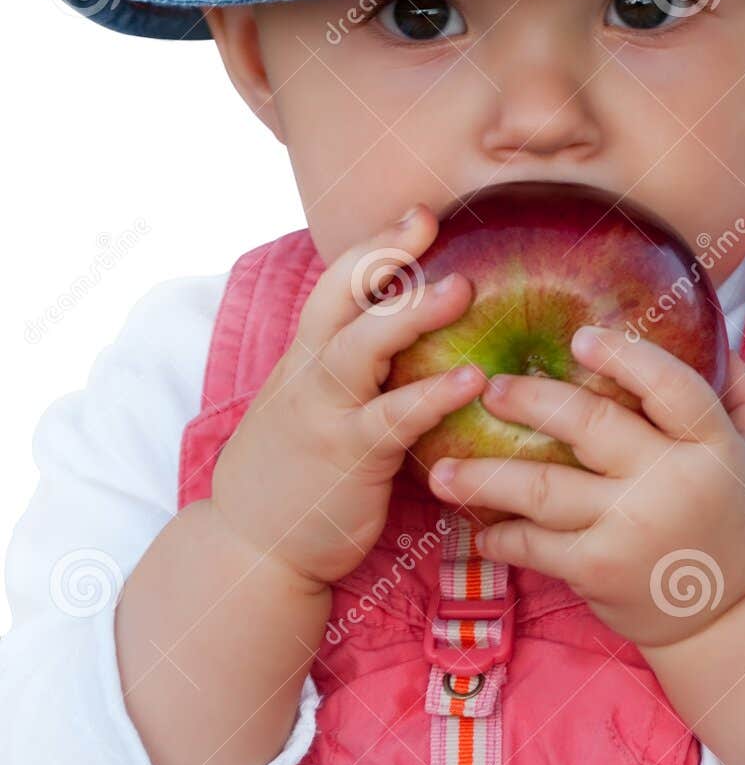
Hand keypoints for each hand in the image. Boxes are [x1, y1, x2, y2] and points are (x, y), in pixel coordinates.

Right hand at [210, 205, 487, 591]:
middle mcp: (309, 375)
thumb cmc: (296, 473)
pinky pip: (392, 418)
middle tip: (429, 221)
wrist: (251, 547)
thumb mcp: (309, 405)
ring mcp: (325, 414)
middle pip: (341, 298)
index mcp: (305, 358)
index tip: (417, 216)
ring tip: (463, 289)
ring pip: (361, 347)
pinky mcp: (348, 458)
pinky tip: (473, 380)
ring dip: (411, 314)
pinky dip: (433, 395)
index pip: (334, 284)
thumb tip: (405, 334)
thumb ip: (347, 369)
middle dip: (383, 254)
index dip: (373, 246)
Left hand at [427, 330, 744, 646]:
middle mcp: (670, 484)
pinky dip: (500, 536)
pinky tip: (476, 526)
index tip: (580, 336)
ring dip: (484, 476)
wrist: (735, 621)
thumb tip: (715, 335)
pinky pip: (535, 545)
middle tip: (491, 387)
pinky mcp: (599, 571)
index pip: (670, 387)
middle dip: (531, 400)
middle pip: (590, 426)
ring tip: (440, 467)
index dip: (625, 357)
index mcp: (714, 446)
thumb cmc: (744, 523)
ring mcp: (629, 530)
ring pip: (542, 489)